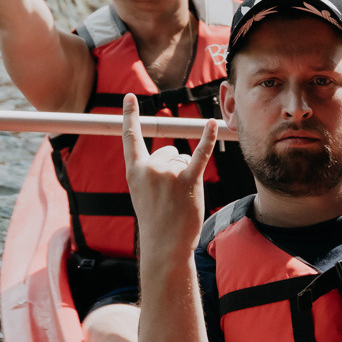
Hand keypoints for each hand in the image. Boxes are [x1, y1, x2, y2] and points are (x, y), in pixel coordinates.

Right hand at [122, 94, 216, 260]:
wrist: (164, 245)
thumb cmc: (155, 219)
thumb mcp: (141, 192)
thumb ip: (148, 170)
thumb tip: (172, 153)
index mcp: (134, 170)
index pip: (130, 137)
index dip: (129, 115)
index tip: (130, 97)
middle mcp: (150, 168)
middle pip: (169, 152)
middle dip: (173, 170)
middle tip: (169, 197)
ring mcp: (169, 174)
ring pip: (183, 159)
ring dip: (185, 176)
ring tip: (178, 199)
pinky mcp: (188, 181)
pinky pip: (200, 154)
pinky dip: (207, 138)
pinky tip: (212, 124)